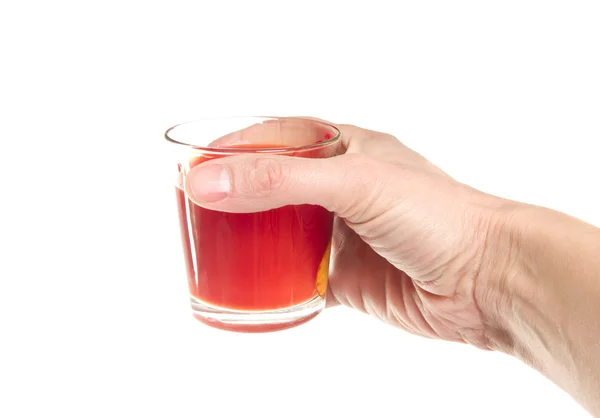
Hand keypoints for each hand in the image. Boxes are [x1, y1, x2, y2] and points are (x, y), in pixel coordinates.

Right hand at [184, 121, 502, 348]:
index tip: (198, 166)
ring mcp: (343, 234)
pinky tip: (252, 289)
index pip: (279, 138)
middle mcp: (342, 189)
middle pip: (274, 188)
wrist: (485, 280)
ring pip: (282, 234)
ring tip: (214, 251)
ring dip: (250, 243)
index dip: (236, 148)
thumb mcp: (353, 182)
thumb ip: (280, 179)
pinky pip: (298, 278)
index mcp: (346, 150)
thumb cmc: (436, 215)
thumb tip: (209, 183)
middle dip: (236, 199)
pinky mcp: (347, 277)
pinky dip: (274, 285)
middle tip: (198, 212)